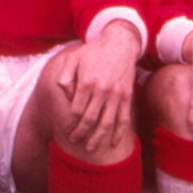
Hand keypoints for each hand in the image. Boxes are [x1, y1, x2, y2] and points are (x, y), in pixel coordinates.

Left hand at [50, 22, 142, 154]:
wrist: (119, 44)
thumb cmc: (92, 53)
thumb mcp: (72, 59)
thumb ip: (65, 77)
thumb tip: (65, 96)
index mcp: (86, 82)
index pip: (76, 110)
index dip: (71, 123)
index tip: (66, 130)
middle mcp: (102, 90)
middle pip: (90, 119)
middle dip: (81, 133)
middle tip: (74, 142)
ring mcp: (116, 95)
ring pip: (107, 123)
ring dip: (98, 138)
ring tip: (90, 148)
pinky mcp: (127, 97)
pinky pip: (124, 119)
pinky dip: (120, 133)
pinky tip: (114, 143)